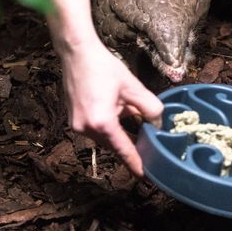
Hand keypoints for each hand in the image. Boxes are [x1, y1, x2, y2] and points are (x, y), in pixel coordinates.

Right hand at [58, 39, 162, 176]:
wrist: (76, 53)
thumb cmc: (102, 67)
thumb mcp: (132, 86)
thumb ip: (150, 108)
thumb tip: (158, 123)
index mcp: (102, 123)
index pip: (124, 151)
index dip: (137, 164)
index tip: (147, 177)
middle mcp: (86, 128)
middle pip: (114, 145)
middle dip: (130, 144)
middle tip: (148, 146)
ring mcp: (77, 125)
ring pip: (105, 137)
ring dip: (119, 131)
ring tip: (130, 116)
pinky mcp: (74, 120)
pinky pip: (96, 130)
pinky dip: (108, 125)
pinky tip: (116, 110)